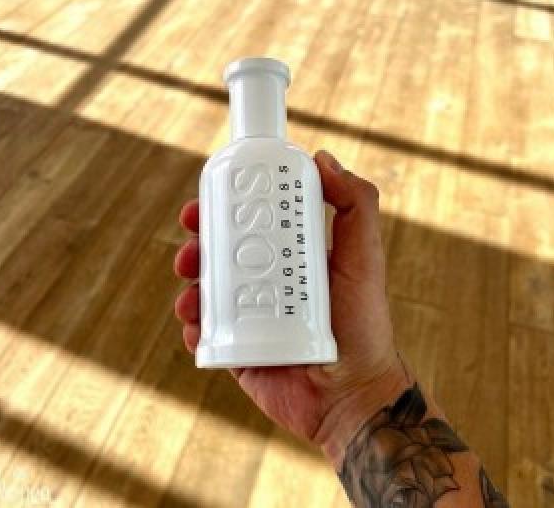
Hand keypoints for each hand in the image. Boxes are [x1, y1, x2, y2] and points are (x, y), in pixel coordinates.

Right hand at [174, 151, 409, 466]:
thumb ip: (356, 204)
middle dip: (197, 243)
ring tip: (191, 290)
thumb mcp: (364, 257)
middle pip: (220, 253)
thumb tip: (322, 159)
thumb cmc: (364, 324)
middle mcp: (267, 283)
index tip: (207, 197)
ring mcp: (250, 317)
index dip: (225, 208)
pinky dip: (194, 325)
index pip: (251, 223)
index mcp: (290, 256)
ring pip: (206, 291)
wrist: (353, 395)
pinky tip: (195, 324)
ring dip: (189, 283)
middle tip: (190, 244)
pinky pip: (205, 333)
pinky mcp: (237, 351)